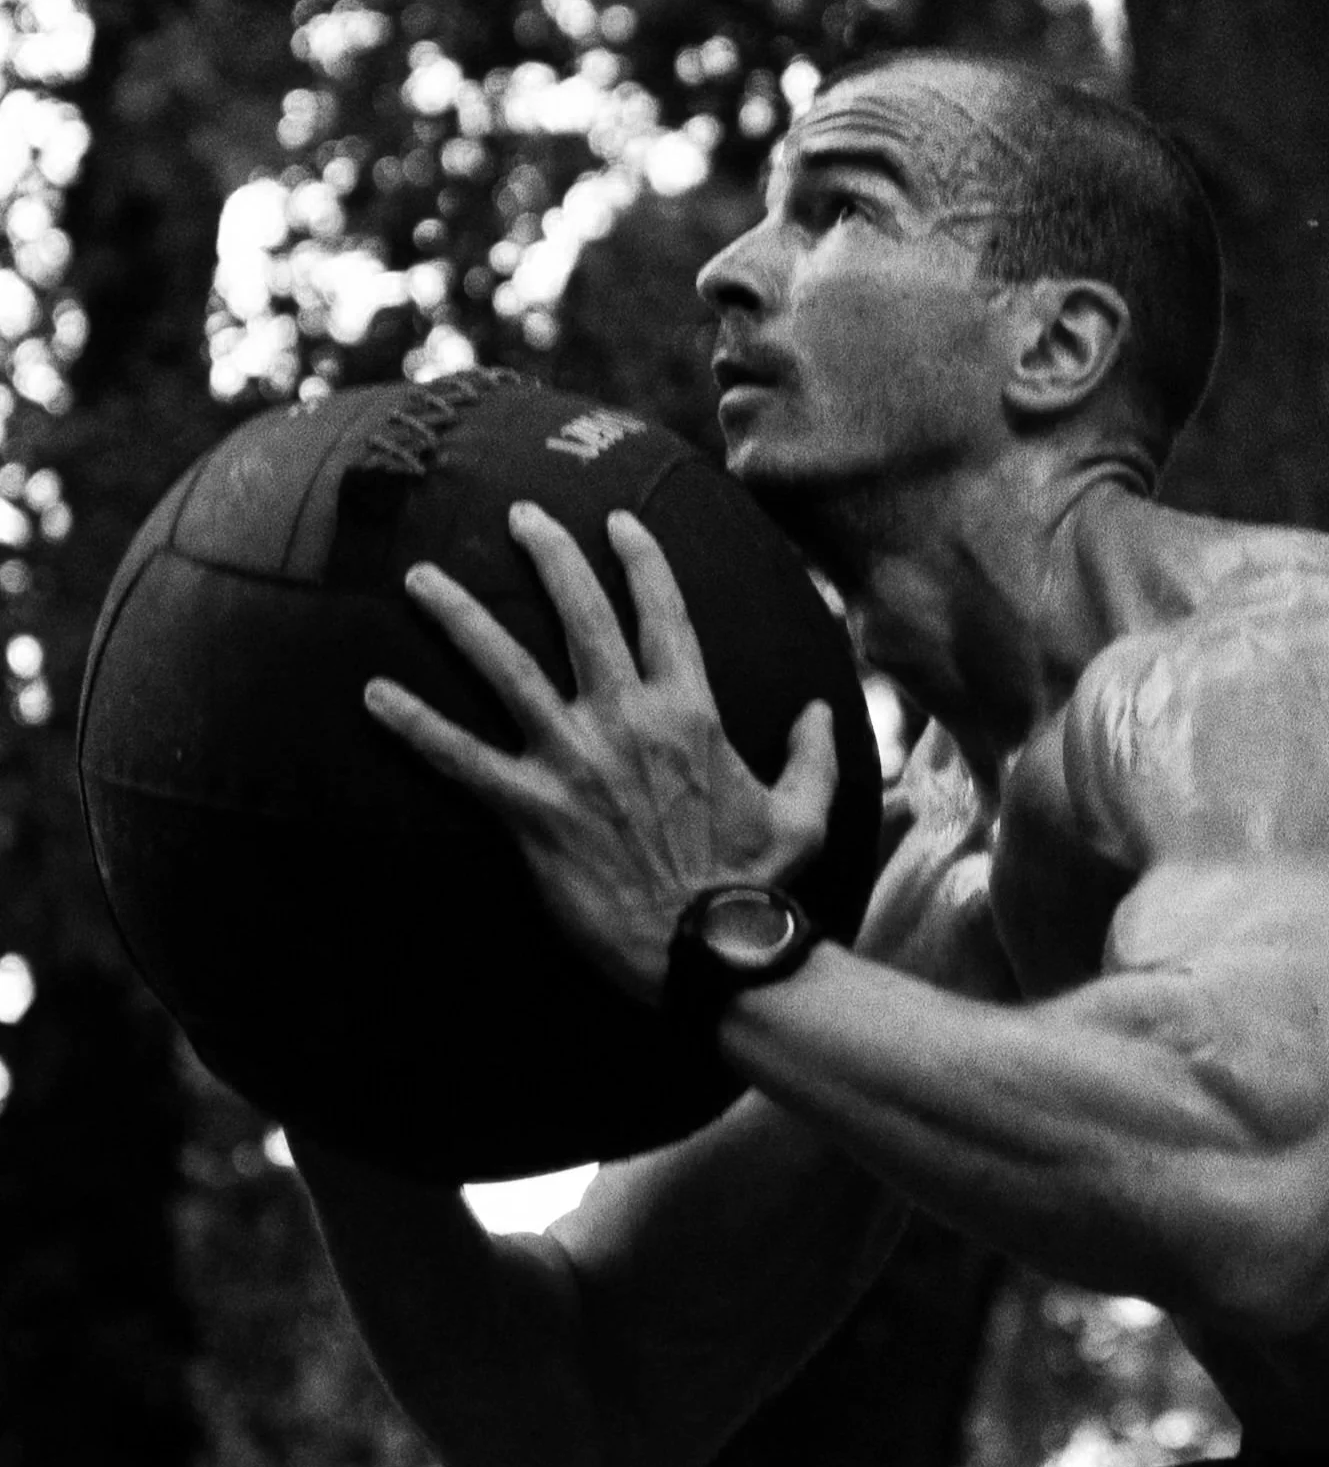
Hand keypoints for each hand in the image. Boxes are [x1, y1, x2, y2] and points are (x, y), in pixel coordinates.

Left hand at [362, 502, 837, 1004]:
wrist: (711, 950)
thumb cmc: (759, 884)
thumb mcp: (807, 812)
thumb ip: (813, 754)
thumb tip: (818, 709)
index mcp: (692, 712)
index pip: (664, 614)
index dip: (640, 561)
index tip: (618, 522)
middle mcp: (629, 720)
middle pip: (582, 616)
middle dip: (549, 556)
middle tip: (518, 516)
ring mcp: (575, 761)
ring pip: (507, 669)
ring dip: (461, 618)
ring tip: (419, 580)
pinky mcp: (532, 811)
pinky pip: (461, 760)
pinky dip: (415, 726)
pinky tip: (372, 695)